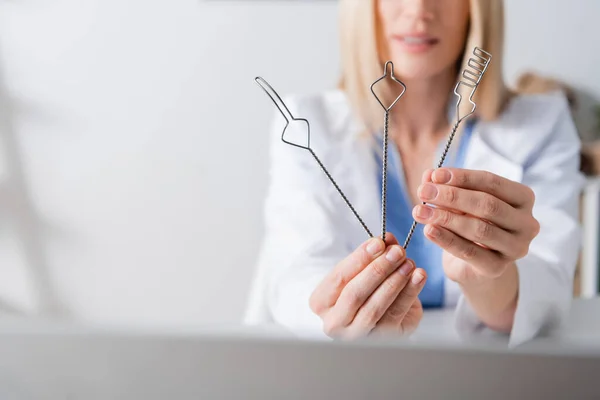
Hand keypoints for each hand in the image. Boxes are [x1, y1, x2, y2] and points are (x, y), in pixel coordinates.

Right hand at [309, 233, 426, 339]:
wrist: (378, 316)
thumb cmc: (362, 289)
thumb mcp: (360, 269)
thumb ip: (371, 254)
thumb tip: (387, 240)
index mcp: (321, 302)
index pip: (339, 277)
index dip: (360, 259)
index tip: (378, 242)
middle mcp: (335, 323)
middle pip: (355, 294)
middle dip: (378, 270)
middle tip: (396, 252)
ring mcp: (358, 336)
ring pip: (375, 307)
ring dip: (395, 281)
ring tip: (408, 262)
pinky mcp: (383, 340)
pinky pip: (396, 314)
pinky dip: (410, 293)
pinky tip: (418, 276)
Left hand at [412, 168, 539, 284]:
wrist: (473, 265)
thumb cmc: (470, 224)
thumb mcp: (460, 203)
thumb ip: (446, 188)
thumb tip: (428, 175)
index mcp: (523, 199)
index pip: (492, 182)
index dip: (462, 177)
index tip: (434, 175)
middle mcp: (527, 223)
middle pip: (487, 205)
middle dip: (451, 196)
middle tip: (423, 191)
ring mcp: (515, 248)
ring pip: (479, 229)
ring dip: (445, 217)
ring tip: (419, 211)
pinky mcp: (498, 268)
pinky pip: (469, 252)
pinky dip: (446, 240)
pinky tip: (428, 230)